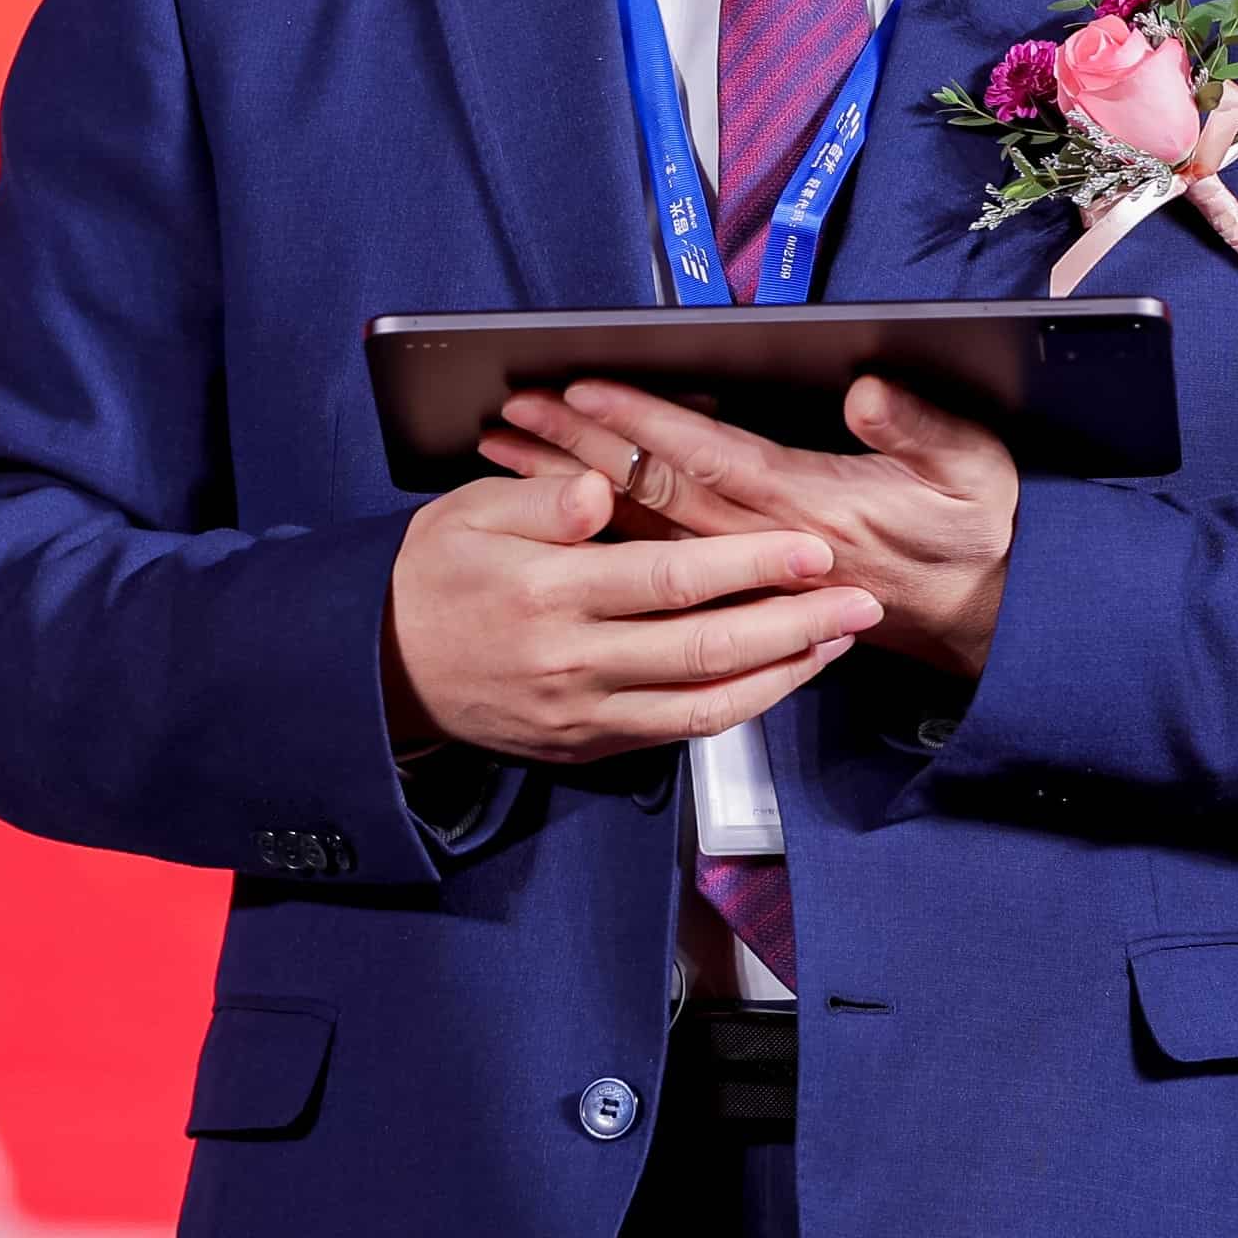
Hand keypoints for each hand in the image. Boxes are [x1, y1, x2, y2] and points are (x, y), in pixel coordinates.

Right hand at [384, 466, 877, 762]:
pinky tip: (777, 676)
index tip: (811, 548)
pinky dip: (737, 707)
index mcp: (548, 594)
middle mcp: (574, 664)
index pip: (671, 579)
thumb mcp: (470, 514)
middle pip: (707, 649)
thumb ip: (543, 502)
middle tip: (860, 601)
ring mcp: (583, 715)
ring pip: (705, 705)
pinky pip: (678, 733)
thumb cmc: (432, 574)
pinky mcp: (587, 747)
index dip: (750, 564)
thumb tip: (603, 490)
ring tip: (837, 641)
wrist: (377, 668)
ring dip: (782, 675)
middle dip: (795, 626)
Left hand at [483, 374, 1015, 678]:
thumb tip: (870, 390)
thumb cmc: (973, 531)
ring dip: (570, 489)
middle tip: (514, 411)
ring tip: (507, 450)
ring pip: (641, 530)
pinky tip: (555, 509)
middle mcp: (767, 544)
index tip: (584, 387)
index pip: (708, 458)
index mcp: (813, 506)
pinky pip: (655, 565)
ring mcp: (749, 575)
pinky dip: (600, 532)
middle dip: (577, 449)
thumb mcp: (971, 467)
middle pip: (653, 494)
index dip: (644, 421)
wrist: (986, 611)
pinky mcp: (743, 593)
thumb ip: (920, 428)